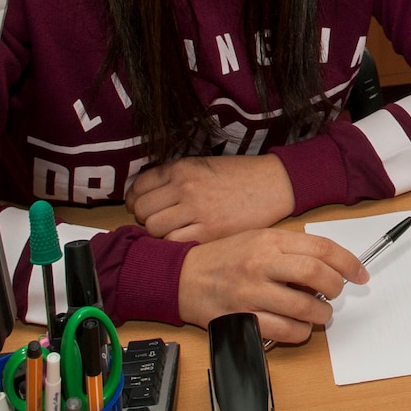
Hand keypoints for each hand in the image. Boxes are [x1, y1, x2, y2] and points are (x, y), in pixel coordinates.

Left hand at [129, 154, 295, 242]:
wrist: (274, 184)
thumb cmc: (240, 176)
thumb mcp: (203, 166)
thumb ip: (175, 177)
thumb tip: (145, 196)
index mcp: (181, 168)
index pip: (138, 187)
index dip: (136, 201)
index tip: (143, 207)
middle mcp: (185, 186)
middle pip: (142, 210)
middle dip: (146, 218)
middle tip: (159, 222)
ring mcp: (196, 209)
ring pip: (154, 228)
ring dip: (158, 233)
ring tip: (173, 232)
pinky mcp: (209, 230)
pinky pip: (174, 242)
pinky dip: (174, 244)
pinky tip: (185, 240)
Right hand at [176, 228, 366, 343]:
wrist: (180, 277)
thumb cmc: (223, 258)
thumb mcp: (258, 239)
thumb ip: (291, 249)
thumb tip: (330, 266)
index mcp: (270, 240)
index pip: (321, 248)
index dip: (348, 262)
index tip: (360, 274)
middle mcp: (262, 263)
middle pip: (317, 275)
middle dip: (336, 288)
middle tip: (335, 294)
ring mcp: (252, 292)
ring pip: (304, 308)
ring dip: (321, 314)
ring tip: (318, 313)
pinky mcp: (242, 317)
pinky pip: (284, 331)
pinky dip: (299, 333)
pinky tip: (298, 327)